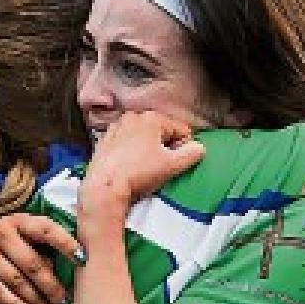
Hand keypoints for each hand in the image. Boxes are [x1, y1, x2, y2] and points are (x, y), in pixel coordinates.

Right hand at [0, 213, 83, 303]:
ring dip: (36, 300)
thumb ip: (43, 245)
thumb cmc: (1, 253)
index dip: (67, 243)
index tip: (83, 260)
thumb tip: (84, 259)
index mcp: (19, 221)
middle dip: (52, 287)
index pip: (47, 229)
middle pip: (34, 263)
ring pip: (18, 280)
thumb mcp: (19, 240)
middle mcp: (0, 231)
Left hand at [83, 112, 204, 207]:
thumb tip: (200, 147)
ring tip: (146, 167)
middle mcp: (133, 117)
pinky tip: (131, 167)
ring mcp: (116, 128)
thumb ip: (191, 154)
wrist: (104, 186)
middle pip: (161, 131)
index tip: (180, 162)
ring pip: (142, 136)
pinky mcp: (104, 141)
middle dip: (166, 146)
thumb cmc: (140, 172)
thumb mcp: (172, 165)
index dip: (186, 146)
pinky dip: (132, 151)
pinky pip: (126, 143)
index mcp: (152, 118)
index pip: (181, 129)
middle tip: (164, 166)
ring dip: (149, 148)